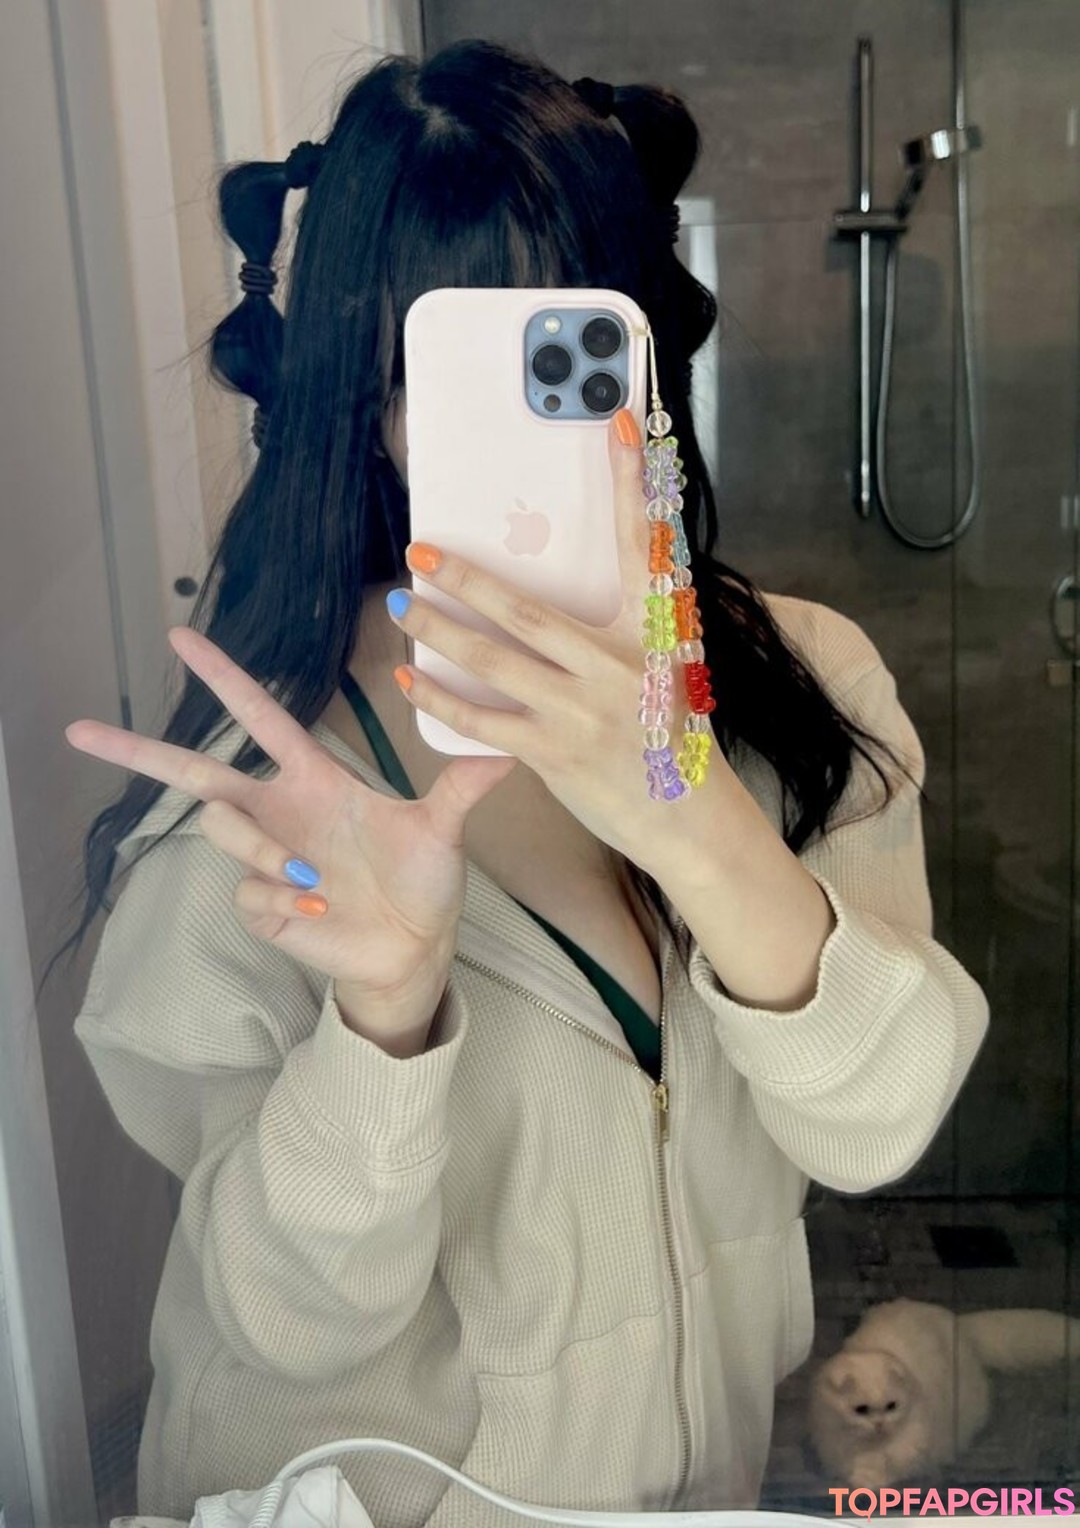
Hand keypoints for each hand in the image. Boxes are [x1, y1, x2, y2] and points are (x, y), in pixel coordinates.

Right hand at [65, 627, 515, 1028]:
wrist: (415, 949)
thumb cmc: (424, 884)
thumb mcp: (442, 831)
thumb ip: (461, 788)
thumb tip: (505, 747)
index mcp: (315, 777)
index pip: (258, 716)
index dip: (222, 677)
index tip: (179, 636)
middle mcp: (279, 809)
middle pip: (193, 771)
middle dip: (136, 752)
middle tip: (79, 731)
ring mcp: (265, 855)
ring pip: (222, 829)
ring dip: (266, 849)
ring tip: (317, 877)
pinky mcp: (260, 902)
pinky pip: (248, 889)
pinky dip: (284, 899)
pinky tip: (318, 909)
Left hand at [386, 411, 728, 871]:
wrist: (694, 822)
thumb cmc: (673, 741)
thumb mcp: (663, 671)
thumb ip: (620, 632)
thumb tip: (561, 602)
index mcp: (651, 634)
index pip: (642, 545)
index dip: (631, 483)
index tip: (616, 423)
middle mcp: (616, 666)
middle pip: (528, 610)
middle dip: (468, 576)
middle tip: (421, 549)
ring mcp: (584, 712)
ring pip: (495, 662)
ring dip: (439, 631)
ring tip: (401, 604)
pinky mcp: (557, 754)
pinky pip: (485, 721)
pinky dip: (442, 699)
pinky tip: (411, 679)